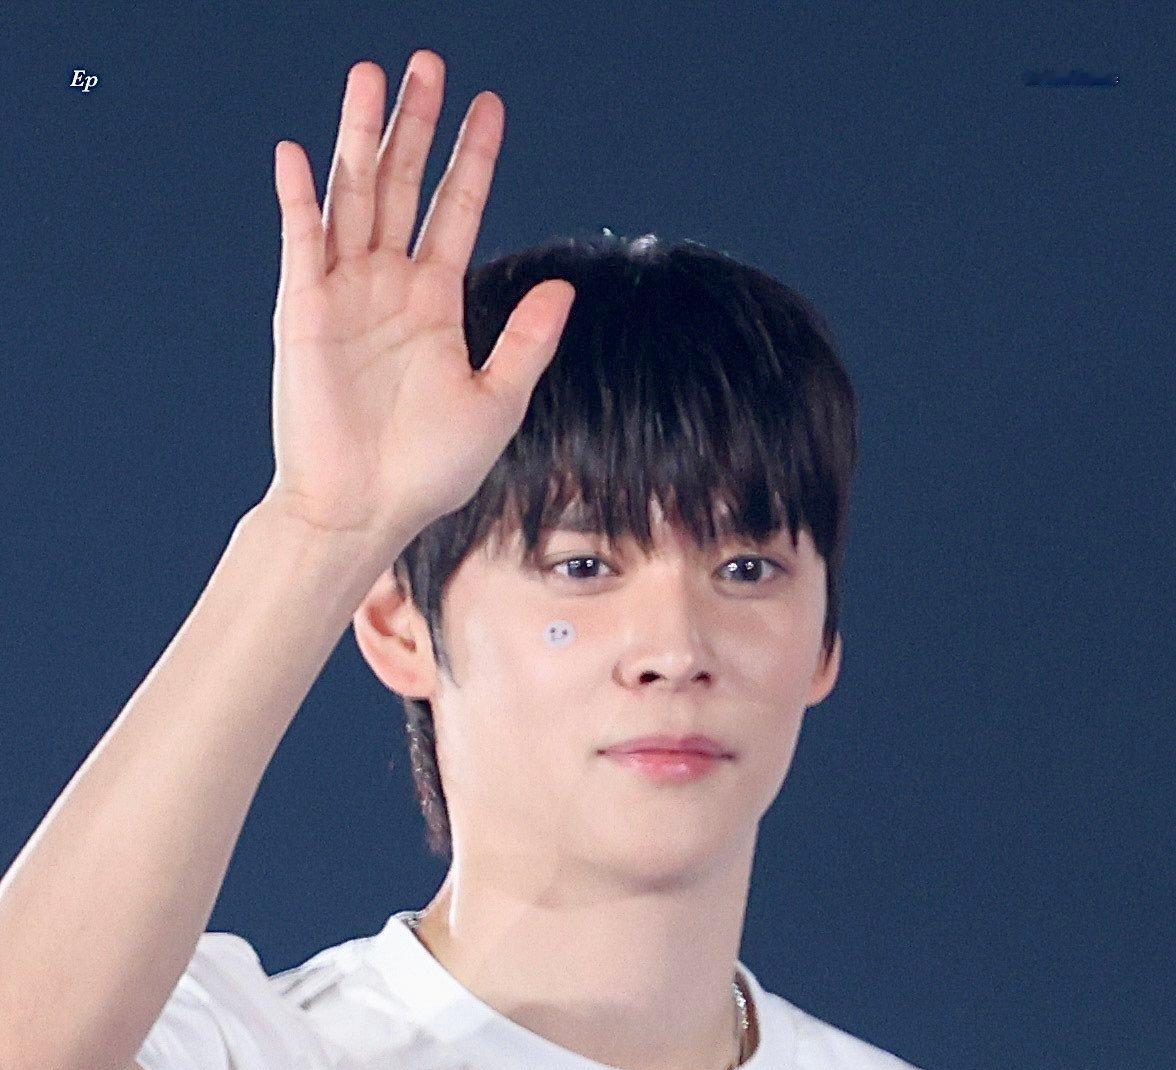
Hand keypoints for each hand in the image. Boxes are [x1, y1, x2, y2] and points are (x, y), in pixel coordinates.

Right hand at [263, 53, 574, 545]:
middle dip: (417, 125)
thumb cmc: (427, 470)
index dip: (472, 158)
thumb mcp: (496, 403)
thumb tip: (562, 286)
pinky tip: (299, 152)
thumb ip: (527, 342)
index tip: (491, 106)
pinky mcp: (304, 312)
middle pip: (403, 184)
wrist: (364, 510)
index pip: (456, 210)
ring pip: (353, 196)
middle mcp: (387, 286)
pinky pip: (301, 242)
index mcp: (434, 303)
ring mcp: (343, 294)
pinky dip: (299, 198)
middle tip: (430, 63)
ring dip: (359, 137)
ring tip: (370, 76)